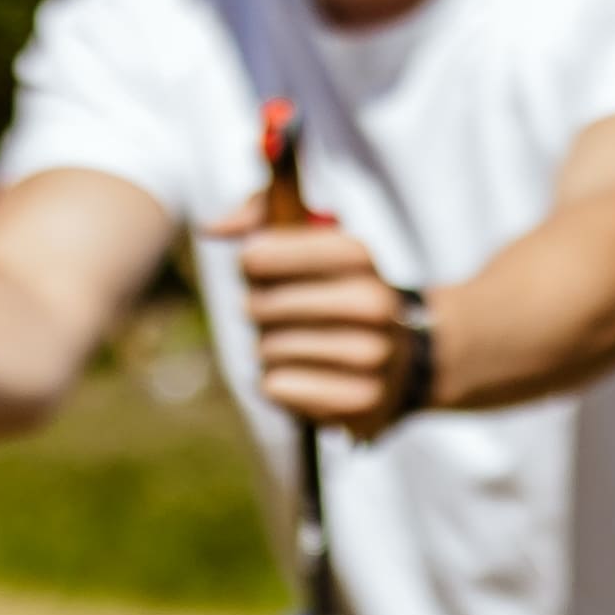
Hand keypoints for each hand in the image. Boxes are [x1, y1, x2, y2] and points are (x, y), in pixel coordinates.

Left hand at [201, 192, 419, 435]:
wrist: (404, 357)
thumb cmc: (336, 291)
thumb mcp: (312, 239)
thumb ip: (260, 214)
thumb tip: (211, 228)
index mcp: (358, 255)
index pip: (260, 256)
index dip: (251, 263)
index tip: (261, 267)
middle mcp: (371, 303)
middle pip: (259, 306)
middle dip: (258, 309)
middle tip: (279, 311)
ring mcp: (370, 355)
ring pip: (267, 349)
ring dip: (269, 348)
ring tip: (299, 343)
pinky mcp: (359, 401)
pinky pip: (276, 387)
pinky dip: (279, 382)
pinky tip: (307, 373)